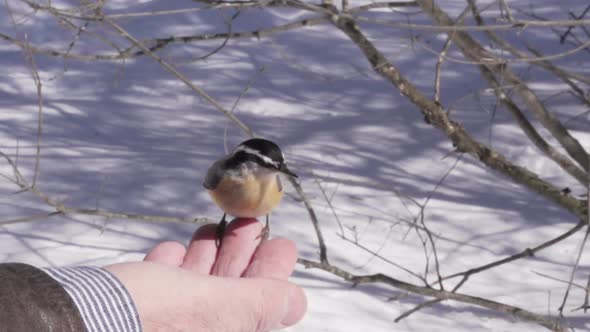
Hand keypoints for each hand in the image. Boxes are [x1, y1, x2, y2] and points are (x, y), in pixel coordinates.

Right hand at [105, 218, 306, 331]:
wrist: (69, 323)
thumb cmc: (146, 318)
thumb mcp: (217, 307)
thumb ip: (259, 302)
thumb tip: (295, 302)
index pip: (257, 309)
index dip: (272, 274)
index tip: (280, 244)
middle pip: (226, 295)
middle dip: (240, 255)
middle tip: (251, 223)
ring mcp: (161, 326)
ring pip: (193, 290)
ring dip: (207, 256)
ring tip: (216, 227)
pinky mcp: (131, 316)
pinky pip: (159, 291)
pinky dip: (171, 268)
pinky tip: (174, 250)